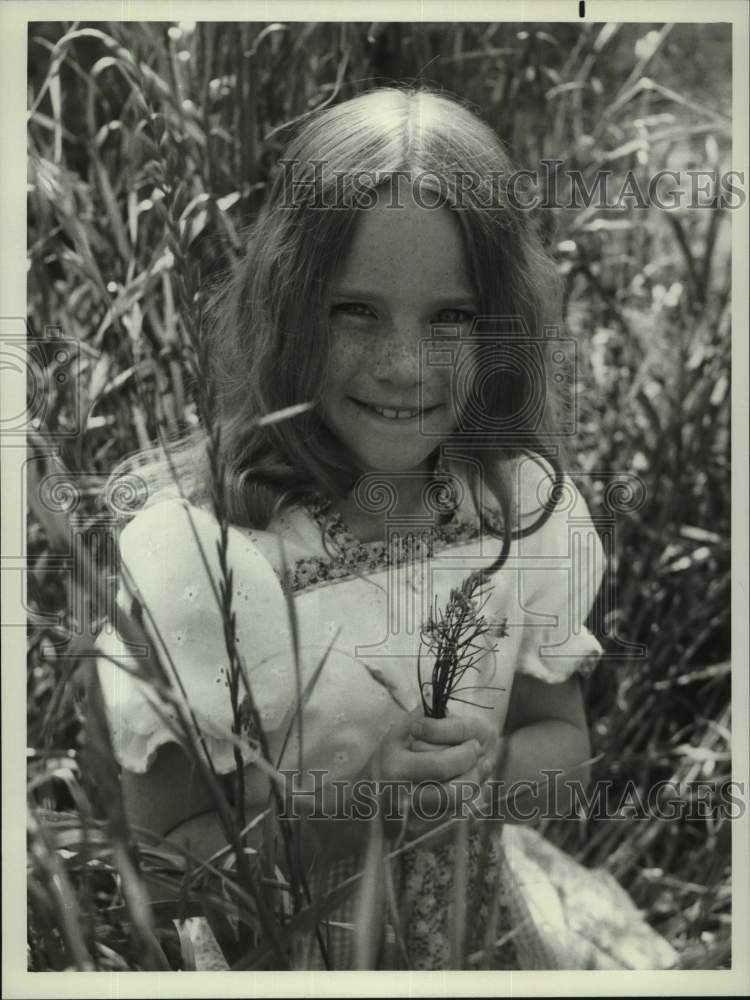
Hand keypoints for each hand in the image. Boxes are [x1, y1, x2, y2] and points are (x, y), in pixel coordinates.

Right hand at [372, 707, 501, 829]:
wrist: (362, 799)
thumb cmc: (383, 761)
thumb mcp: (394, 735)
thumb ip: (418, 720)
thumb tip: (441, 704)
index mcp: (397, 769)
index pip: (441, 765)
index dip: (464, 753)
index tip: (474, 742)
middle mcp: (405, 797)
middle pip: (453, 791)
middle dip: (474, 771)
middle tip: (479, 754)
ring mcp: (414, 818)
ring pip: (455, 807)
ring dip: (475, 785)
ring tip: (482, 768)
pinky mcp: (422, 830)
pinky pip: (453, 816)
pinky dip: (468, 799)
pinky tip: (472, 783)